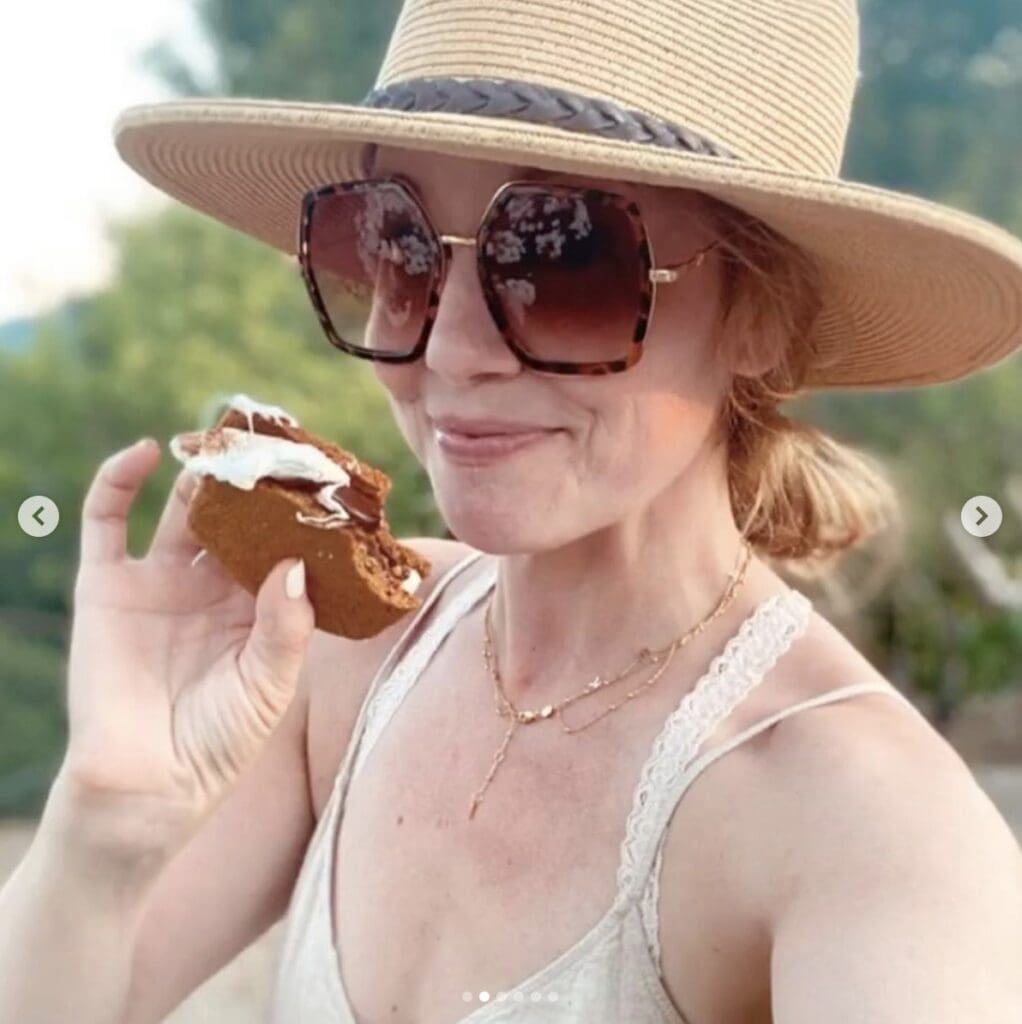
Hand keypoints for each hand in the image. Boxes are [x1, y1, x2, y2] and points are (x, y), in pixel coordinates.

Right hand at [57, 437, 314, 863]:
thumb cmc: (219, 742)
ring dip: (199, 473)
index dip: (298, 510)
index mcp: (255, 606)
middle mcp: (208, 586)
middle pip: (234, 517)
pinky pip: (106, 520)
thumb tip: (298, 564)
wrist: (144, 786)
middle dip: (253, 482)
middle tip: (275, 441)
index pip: (280, 542)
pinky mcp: (106, 584)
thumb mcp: (268, 684)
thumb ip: (286, 625)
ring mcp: (158, 580)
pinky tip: (144, 452)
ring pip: (179, 508)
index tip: (321, 472)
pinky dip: (118, 480)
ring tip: (223, 437)